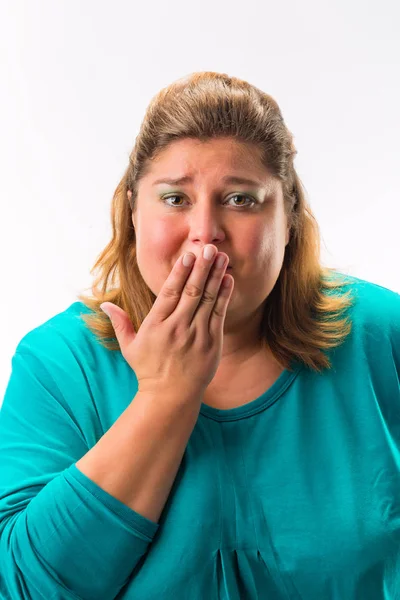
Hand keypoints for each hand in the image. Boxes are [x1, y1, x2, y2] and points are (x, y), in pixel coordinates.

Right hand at [100, 245, 233, 397]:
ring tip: (222, 256)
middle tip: (209, 247)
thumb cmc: (148, 370)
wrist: (170, 397)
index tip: (188, 255)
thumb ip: (120, 323)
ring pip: (207, 300)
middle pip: (191, 292)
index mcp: (156, 325)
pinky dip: (224, 296)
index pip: (170, 293)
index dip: (180, 272)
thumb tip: (104, 305)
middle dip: (201, 267)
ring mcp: (196, 336)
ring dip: (215, 276)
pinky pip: (219, 314)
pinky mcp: (212, 343)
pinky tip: (227, 279)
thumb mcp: (130, 347)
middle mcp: (177, 328)